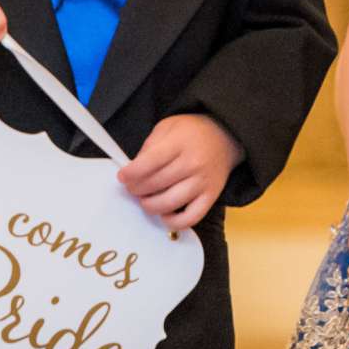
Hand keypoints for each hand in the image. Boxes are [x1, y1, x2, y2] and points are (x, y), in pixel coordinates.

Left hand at [118, 114, 245, 232]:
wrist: (225, 136)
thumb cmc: (192, 132)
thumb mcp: (167, 127)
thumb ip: (149, 147)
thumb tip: (134, 171)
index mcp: (179, 144)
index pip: (149, 163)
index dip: (130, 173)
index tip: (123, 176)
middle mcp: (193, 164)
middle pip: (156, 184)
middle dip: (136, 189)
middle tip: (133, 187)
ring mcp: (203, 182)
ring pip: (169, 204)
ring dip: (150, 205)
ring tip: (146, 199)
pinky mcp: (211, 197)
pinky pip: (190, 218)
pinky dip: (173, 222)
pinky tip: (164, 213)